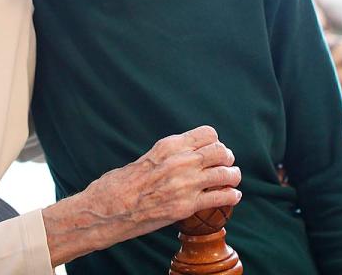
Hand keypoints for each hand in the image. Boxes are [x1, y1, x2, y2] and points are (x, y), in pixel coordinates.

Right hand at [41, 126, 240, 265]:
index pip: (208, 134)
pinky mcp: (187, 206)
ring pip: (226, 173)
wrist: (109, 208)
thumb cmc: (122, 184)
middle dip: (227, 158)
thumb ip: (168, 156)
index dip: (215, 142)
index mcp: (169, 145)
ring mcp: (186, 183)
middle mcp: (180, 161)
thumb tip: (185, 157)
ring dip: (233, 176)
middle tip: (226, 164)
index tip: (214, 150)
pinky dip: (231, 196)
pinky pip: (222, 197)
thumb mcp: (147, 158)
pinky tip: (232, 196)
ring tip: (232, 180)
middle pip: (222, 151)